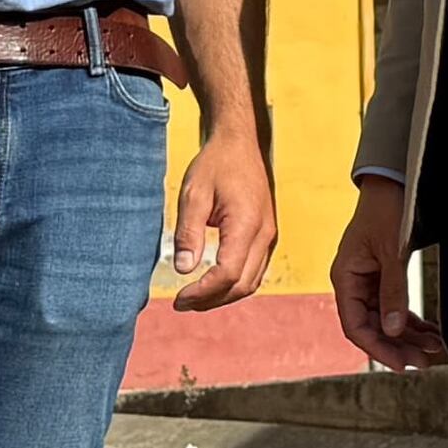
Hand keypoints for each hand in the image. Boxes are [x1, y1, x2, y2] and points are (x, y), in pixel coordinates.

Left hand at [165, 124, 276, 311]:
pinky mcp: (266, 235)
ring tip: (194, 299)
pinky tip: (212, 284)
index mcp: (246, 224)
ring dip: (223, 296)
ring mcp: (269, 236)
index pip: (227, 274)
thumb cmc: (216, 164)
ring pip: (251, 282)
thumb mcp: (194, 194)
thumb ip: (189, 233)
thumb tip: (184, 270)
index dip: (203, 292)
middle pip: (242, 285)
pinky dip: (234, 284)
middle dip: (211, 300)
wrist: (240, 143)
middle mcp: (264, 234)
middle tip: (181, 303)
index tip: (178, 298)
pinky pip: (255, 271)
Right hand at [329, 177, 443, 369]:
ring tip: (434, 348)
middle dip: (398, 346)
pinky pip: (395, 306)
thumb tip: (395, 330)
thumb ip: (393, 291)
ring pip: (386, 320)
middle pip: (373, 327)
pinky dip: (412, 320)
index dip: (378, 348)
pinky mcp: (383, 276)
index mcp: (345, 277)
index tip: (400, 363)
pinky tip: (430, 331)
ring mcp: (368, 281)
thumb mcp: (391, 252)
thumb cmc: (386, 209)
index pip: (356, 326)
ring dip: (408, 336)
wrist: (394, 181)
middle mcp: (354, 283)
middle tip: (425, 360)